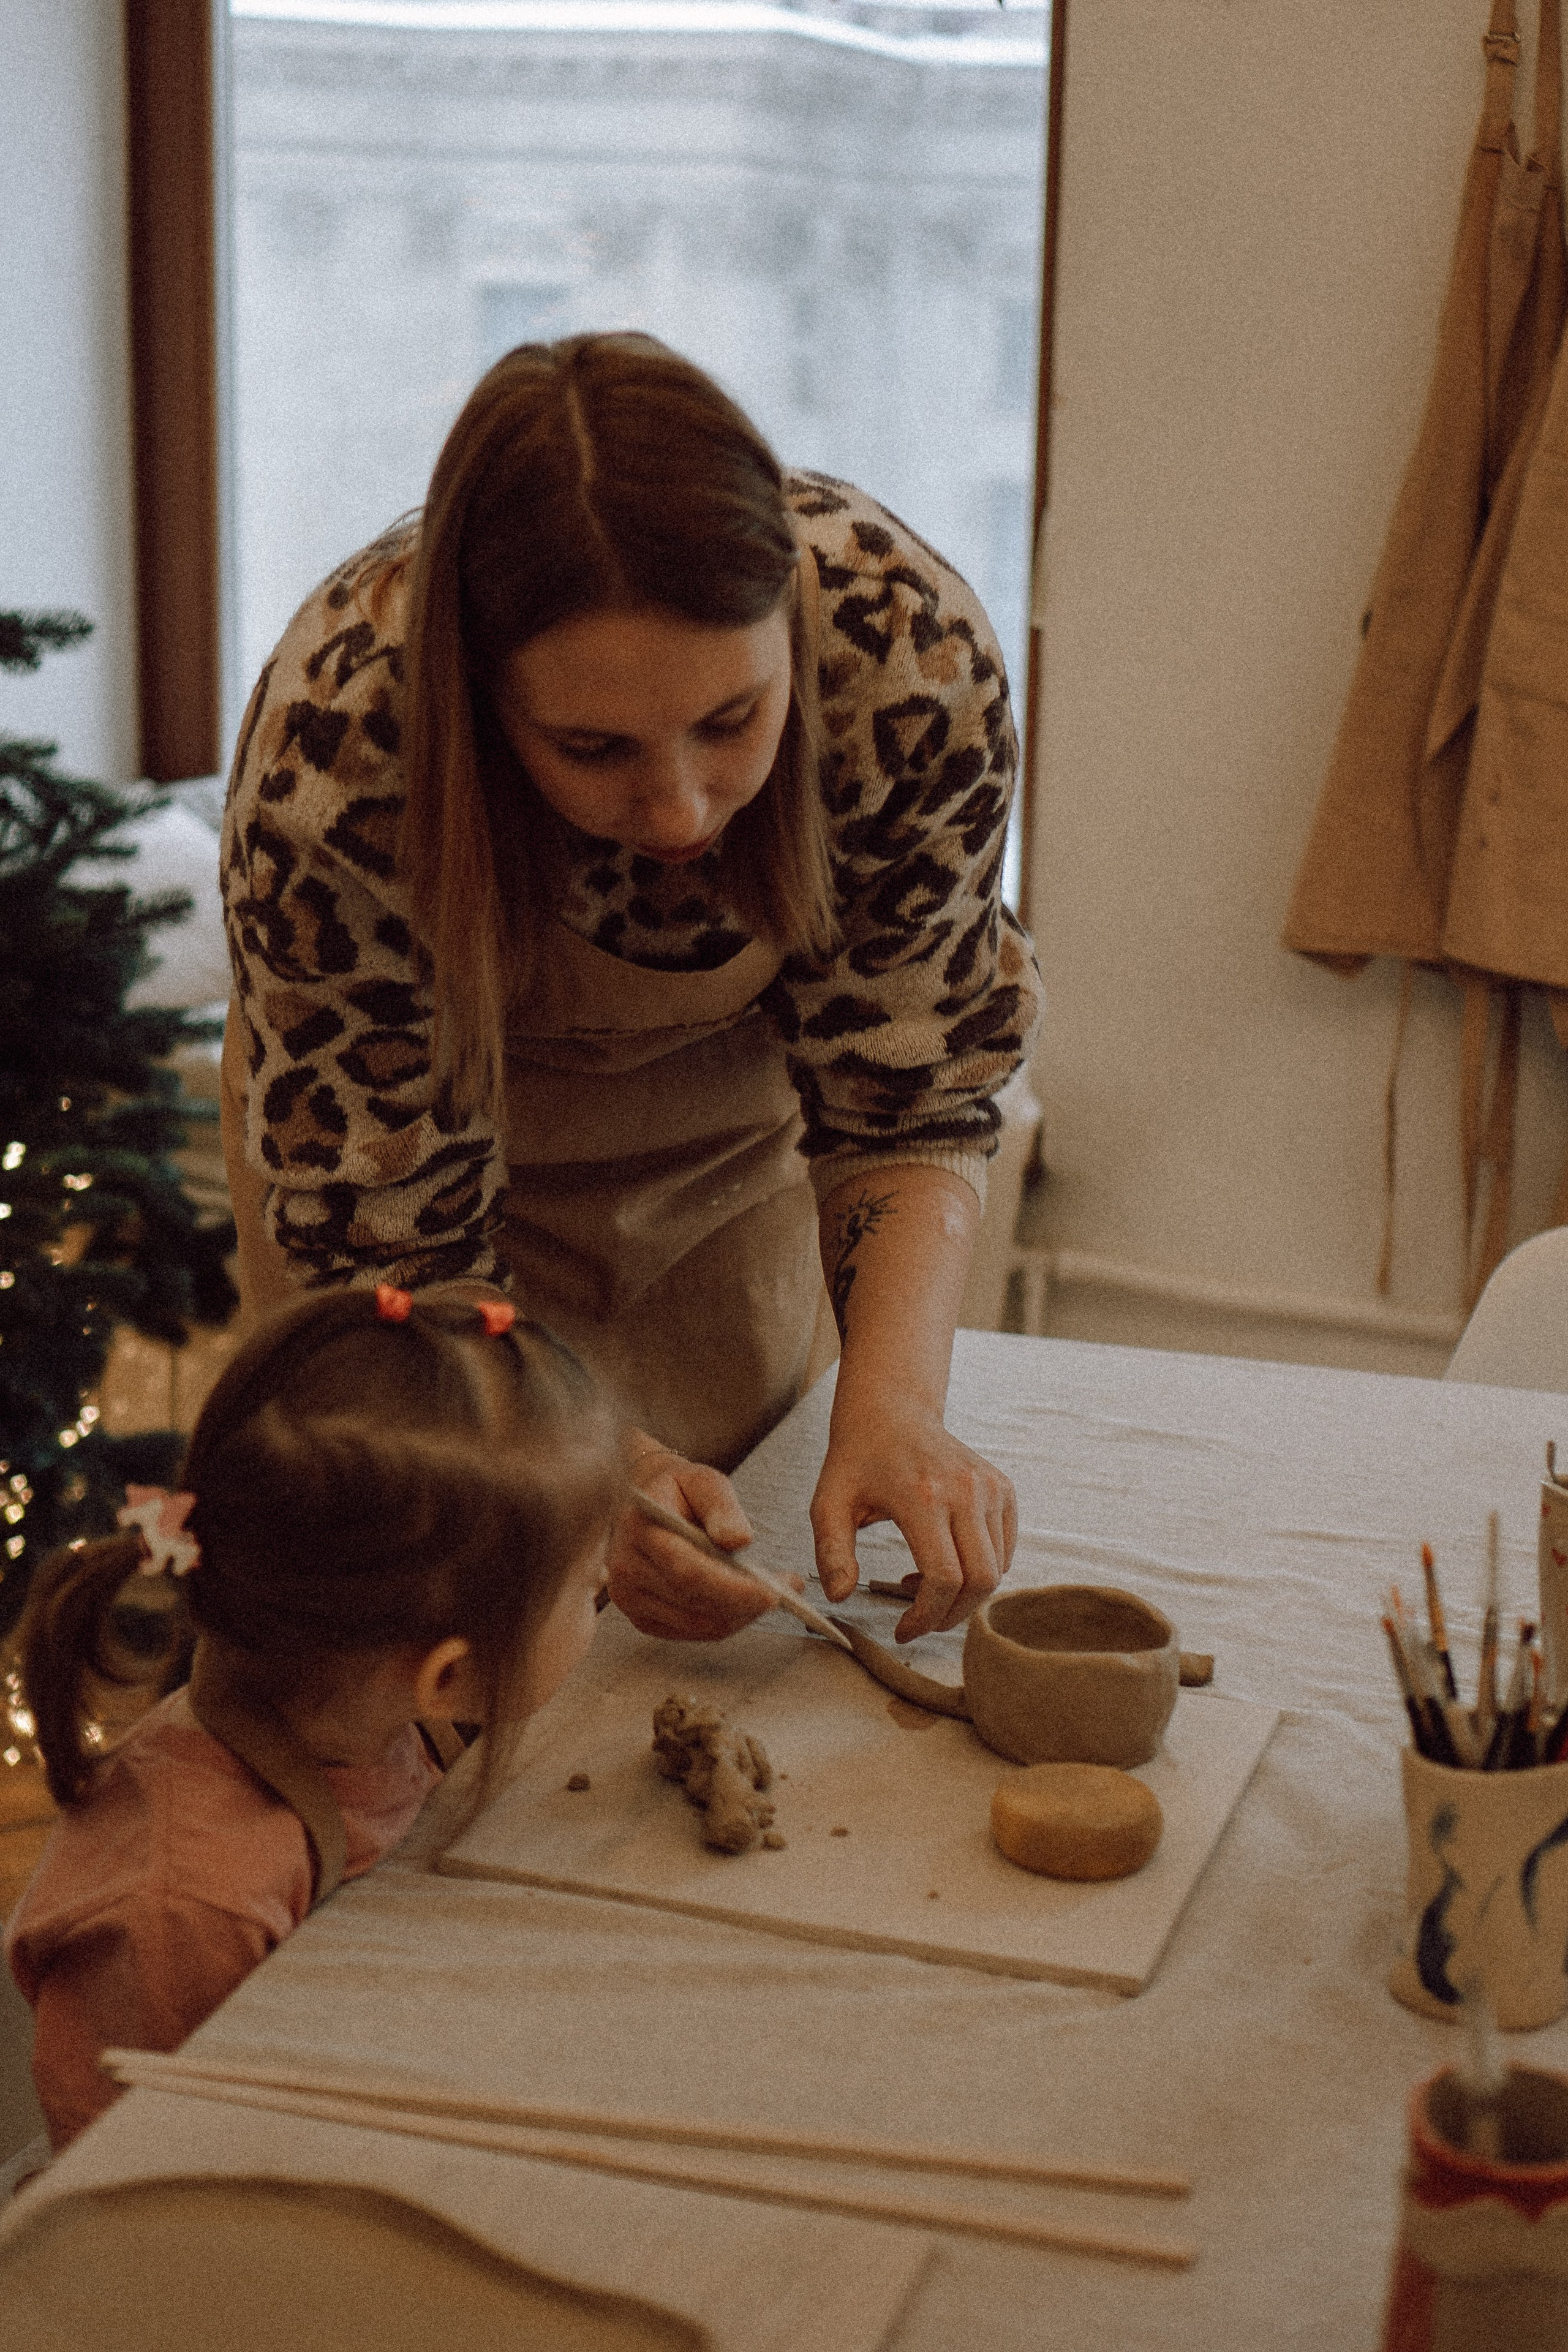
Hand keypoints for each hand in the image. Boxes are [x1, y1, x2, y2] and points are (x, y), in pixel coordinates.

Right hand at [608, 1446, 797, 1641]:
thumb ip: (721, 1505)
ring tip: (774, 1594)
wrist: (643, 1506)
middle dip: (746, 1603)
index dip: (732, 1588)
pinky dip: (724, 1622)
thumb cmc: (678, 1490)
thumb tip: (739, 1540)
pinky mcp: (641, 1618)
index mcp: (639, 1529)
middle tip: (789, 1592)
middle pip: (694, 1602)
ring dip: (741, 1615)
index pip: (687, 1570)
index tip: (772, 1594)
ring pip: (697, 1622)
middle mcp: (626, 1569)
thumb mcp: (703, 1480)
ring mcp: (629, 1598)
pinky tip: (745, 1604)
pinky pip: (691, 1631)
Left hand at [809, 1394, 1015, 1641]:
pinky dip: (981, 1571)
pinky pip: (1005, 1550)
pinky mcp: (1002, 1488)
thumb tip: (839, 1596)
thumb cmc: (857, 1459)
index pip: (943, 1578)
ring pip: (996, 1569)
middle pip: (980, 1581)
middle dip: (950, 1616)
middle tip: (920, 1620)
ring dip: (964, 1595)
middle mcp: (965, 1490)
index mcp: (922, 1496)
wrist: (892, 1410)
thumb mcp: (828, 1503)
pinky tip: (946, 1562)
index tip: (902, 1631)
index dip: (925, 1617)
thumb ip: (831, 1551)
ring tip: (924, 1584)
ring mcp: (990, 1487)